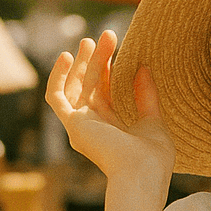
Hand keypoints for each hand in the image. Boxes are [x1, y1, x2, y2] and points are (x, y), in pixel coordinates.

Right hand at [45, 31, 174, 182]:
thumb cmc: (152, 157)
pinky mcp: (73, 125)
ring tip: (90, 40)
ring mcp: (81, 126)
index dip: (110, 69)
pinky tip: (66, 56)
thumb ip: (146, 96)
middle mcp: (93, 126)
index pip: (106, 91)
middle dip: (97, 60)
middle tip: (106, 36)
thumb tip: (143, 67)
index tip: (118, 46)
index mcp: (112, 127)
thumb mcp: (154, 120)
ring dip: (82, 63)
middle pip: (91, 86)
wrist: (142, 174)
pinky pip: (56, 97)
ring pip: (76, 87)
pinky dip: (58, 77)